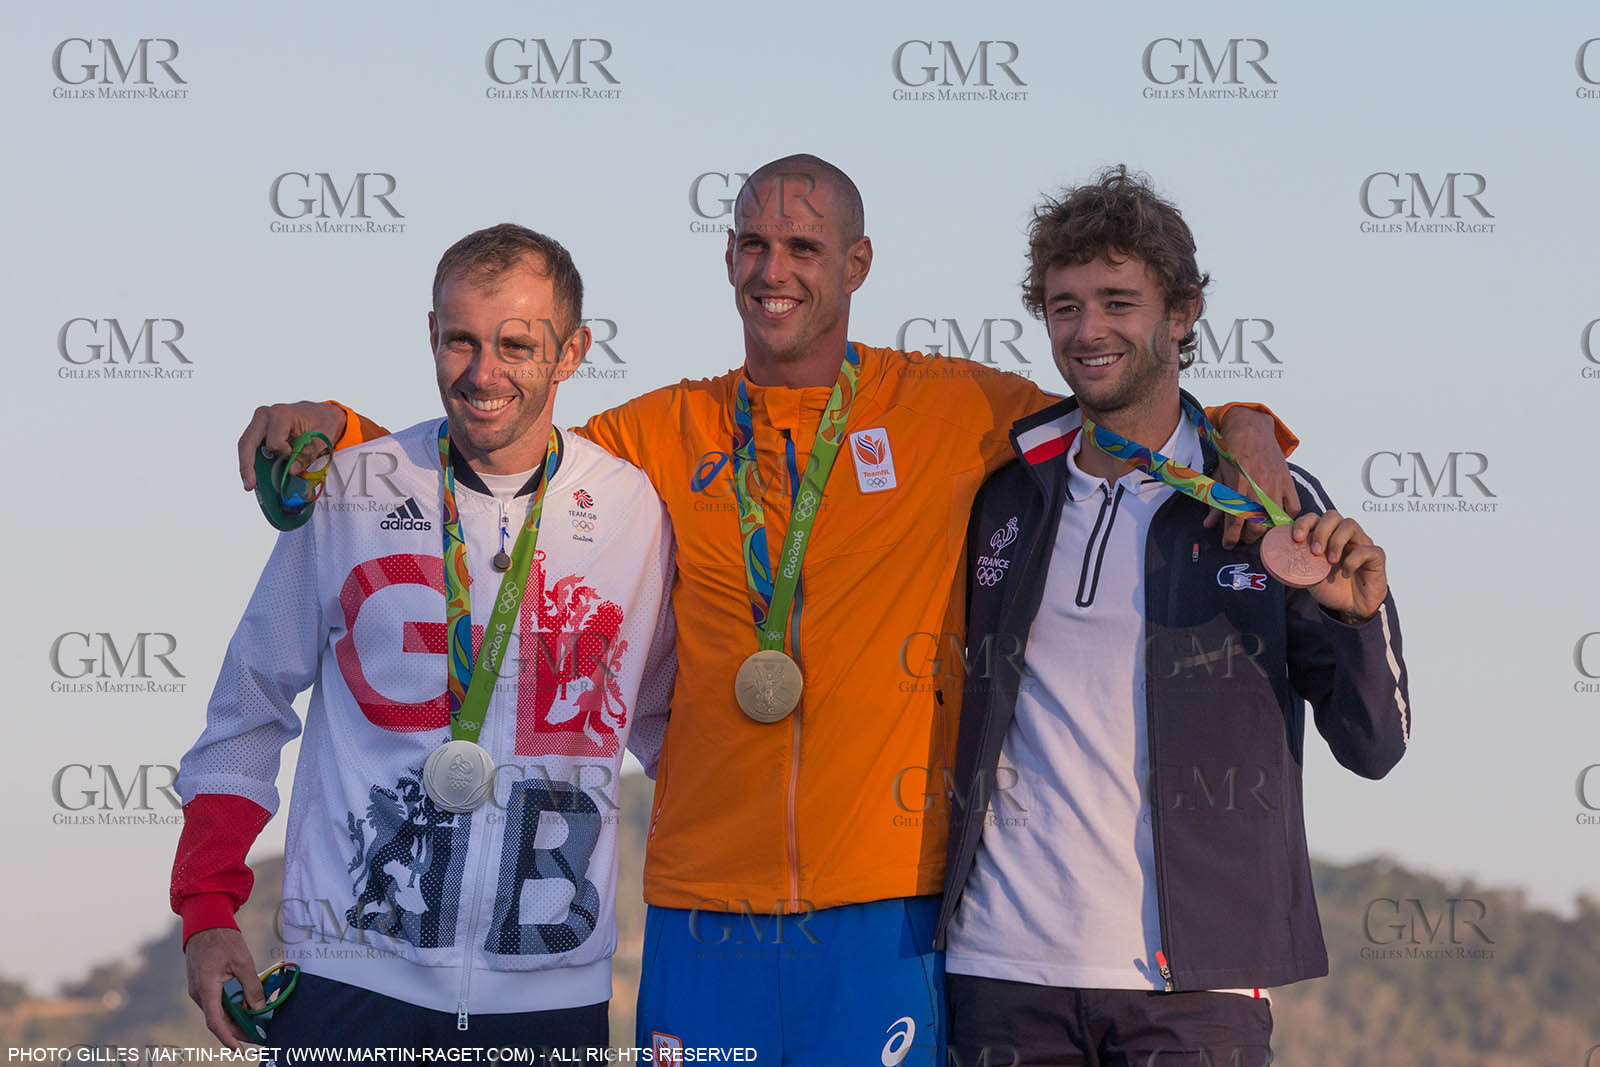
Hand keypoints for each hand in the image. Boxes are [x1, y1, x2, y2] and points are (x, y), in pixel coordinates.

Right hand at [184, 927, 262, 1050]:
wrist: (205, 923)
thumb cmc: (223, 940)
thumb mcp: (243, 962)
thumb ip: (252, 986)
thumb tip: (260, 1007)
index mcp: (206, 988)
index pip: (215, 1022)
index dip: (228, 1037)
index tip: (240, 1049)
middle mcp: (198, 993)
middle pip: (217, 1020)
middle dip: (236, 1031)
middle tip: (256, 1037)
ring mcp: (198, 990)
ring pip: (216, 1013)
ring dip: (233, 1020)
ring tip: (253, 1026)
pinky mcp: (201, 985)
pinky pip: (215, 1003)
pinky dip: (228, 1010)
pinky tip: (244, 1010)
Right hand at [238, 402, 345, 489]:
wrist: (321, 413)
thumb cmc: (322, 422)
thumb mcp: (322, 438)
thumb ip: (307, 454)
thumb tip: (291, 471)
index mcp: (281, 414)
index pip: (274, 443)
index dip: (285, 456)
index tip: (296, 458)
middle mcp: (265, 415)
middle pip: (247, 443)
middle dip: (247, 466)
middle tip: (249, 486)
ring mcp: (259, 422)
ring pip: (245, 446)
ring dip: (247, 466)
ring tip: (250, 484)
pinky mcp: (258, 430)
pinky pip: (250, 447)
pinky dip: (252, 461)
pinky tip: (254, 476)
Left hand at [1209, 407, 1297, 547]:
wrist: (1251, 428)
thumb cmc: (1231, 451)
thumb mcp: (1219, 475)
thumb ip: (1215, 501)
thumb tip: (1208, 525)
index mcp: (1238, 486)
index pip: (1235, 521)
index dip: (1230, 537)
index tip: (1228, 544)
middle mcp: (1258, 487)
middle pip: (1256, 525)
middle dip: (1247, 537)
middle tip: (1241, 538)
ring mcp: (1276, 485)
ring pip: (1274, 520)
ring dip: (1265, 531)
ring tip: (1256, 531)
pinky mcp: (1287, 481)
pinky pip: (1293, 508)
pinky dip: (1286, 517)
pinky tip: (1276, 519)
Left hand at [1289, 509, 1388, 619]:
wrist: (1351, 607)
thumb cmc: (1331, 587)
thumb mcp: (1308, 575)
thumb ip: (1297, 563)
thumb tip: (1275, 555)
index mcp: (1325, 536)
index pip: (1314, 518)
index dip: (1304, 523)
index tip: (1297, 539)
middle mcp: (1343, 535)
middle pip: (1332, 515)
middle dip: (1321, 531)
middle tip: (1315, 552)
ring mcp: (1360, 543)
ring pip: (1350, 524)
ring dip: (1336, 541)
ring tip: (1330, 561)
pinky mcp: (1375, 555)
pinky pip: (1366, 549)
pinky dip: (1353, 560)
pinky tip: (1346, 573)